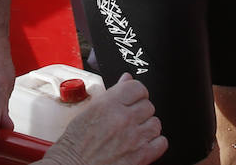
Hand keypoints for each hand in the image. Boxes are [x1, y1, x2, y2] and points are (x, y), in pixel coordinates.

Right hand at [43, 75, 165, 164]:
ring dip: (147, 126)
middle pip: (148, 105)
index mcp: (109, 104)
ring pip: (156, 123)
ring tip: (135, 132)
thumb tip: (127, 79)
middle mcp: (123, 119)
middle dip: (140, 110)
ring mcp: (134, 138)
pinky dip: (155, 143)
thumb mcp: (89, 111)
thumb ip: (112, 94)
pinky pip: (161, 143)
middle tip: (130, 118)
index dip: (136, 92)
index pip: (138, 87)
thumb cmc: (74, 144)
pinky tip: (143, 143)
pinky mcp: (141, 156)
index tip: (133, 97)